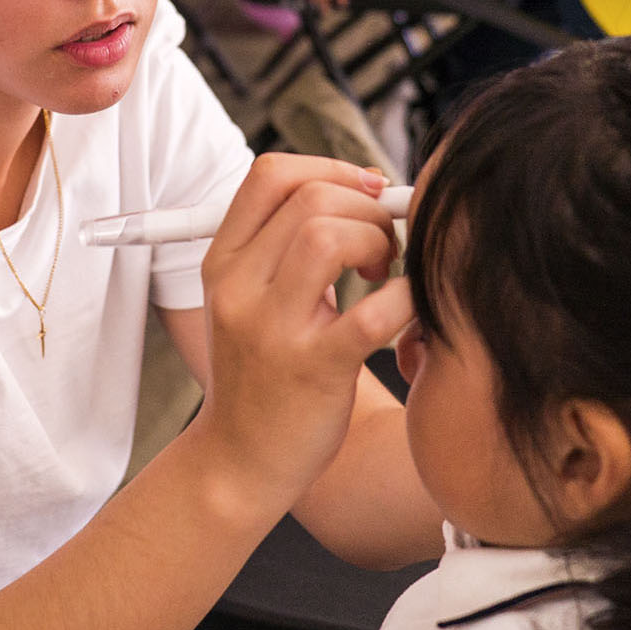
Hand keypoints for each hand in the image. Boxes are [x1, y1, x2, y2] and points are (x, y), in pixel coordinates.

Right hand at [193, 155, 413, 509]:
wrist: (240, 461)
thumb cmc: (263, 373)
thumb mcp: (251, 299)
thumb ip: (288, 244)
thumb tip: (367, 185)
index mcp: (223, 261)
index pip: (270, 174)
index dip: (331, 168)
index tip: (368, 190)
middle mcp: (237, 287)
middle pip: (309, 198)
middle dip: (366, 208)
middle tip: (384, 247)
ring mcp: (270, 328)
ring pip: (328, 237)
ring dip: (377, 243)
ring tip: (385, 275)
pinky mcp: (311, 369)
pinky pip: (371, 313)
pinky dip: (405, 300)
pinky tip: (407, 310)